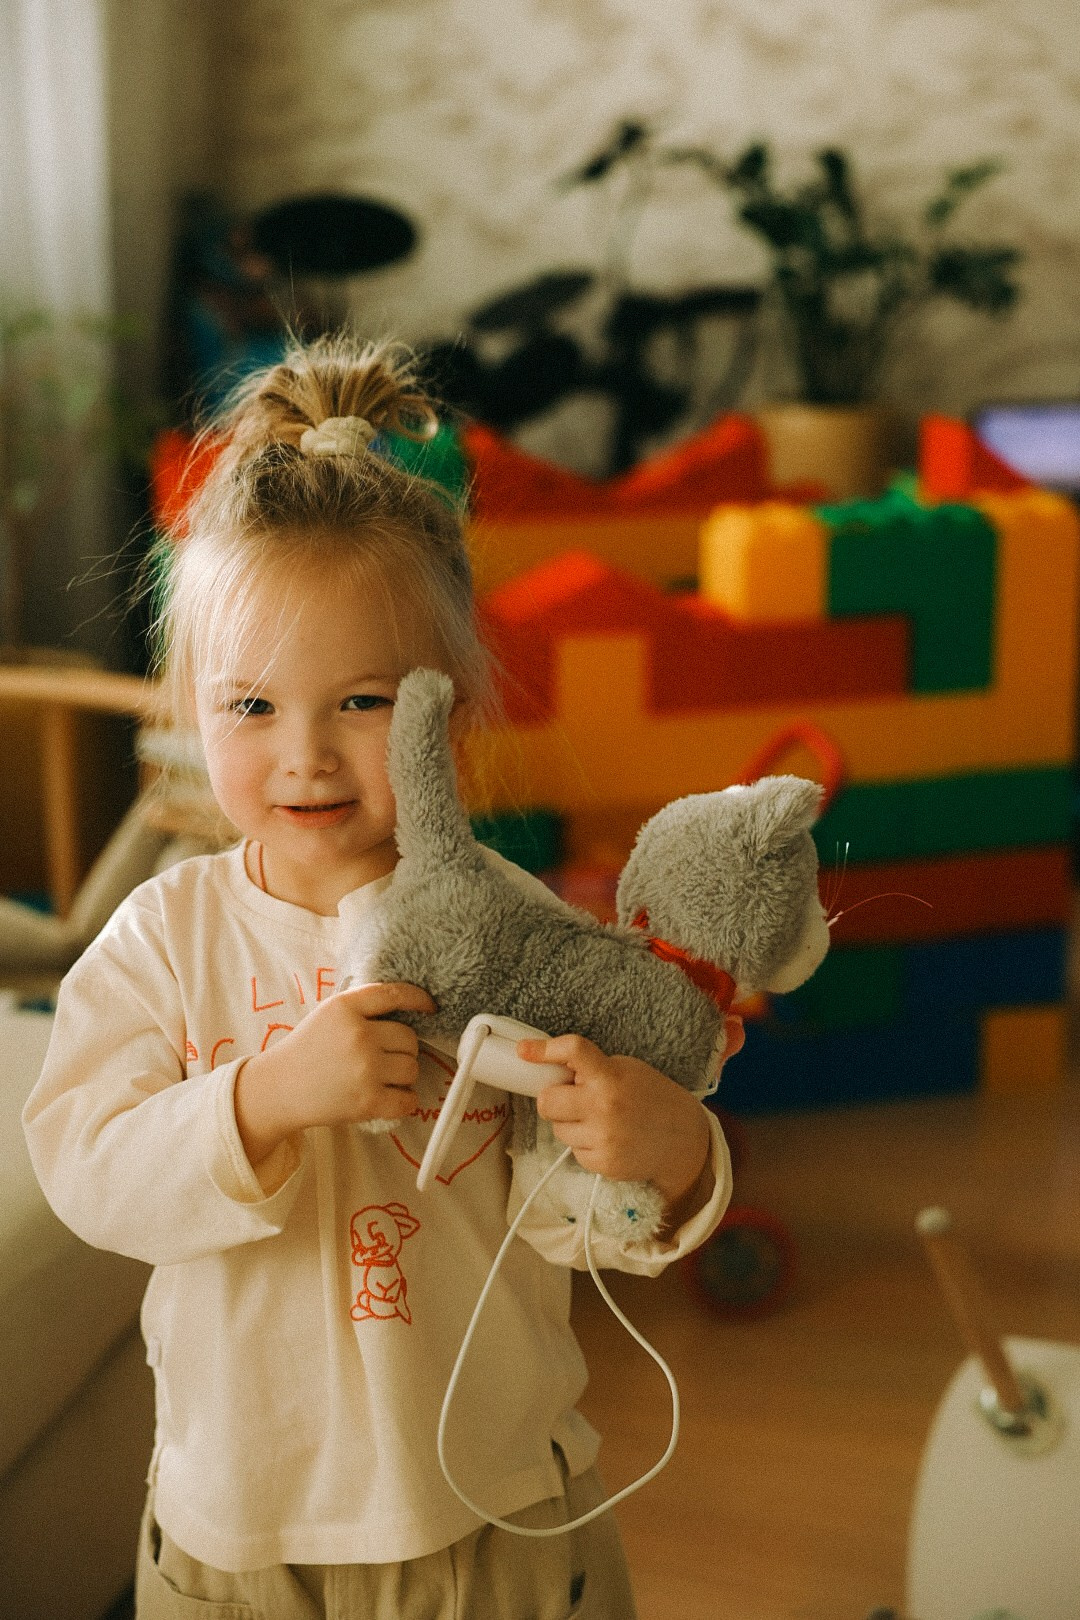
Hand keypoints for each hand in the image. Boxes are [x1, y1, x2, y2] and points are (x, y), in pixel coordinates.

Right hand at [235, 981, 435, 1167]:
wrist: (279, 1089)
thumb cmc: (306, 1050)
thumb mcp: (328, 1014)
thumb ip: (362, 1006)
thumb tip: (407, 1004)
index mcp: (346, 1008)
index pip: (395, 994)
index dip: (419, 999)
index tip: (429, 1007)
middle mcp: (358, 1035)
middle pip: (409, 1038)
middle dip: (403, 1049)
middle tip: (385, 1057)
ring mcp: (365, 1069)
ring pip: (412, 1068)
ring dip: (404, 1075)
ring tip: (384, 1078)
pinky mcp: (367, 1102)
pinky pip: (408, 1100)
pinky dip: (405, 1101)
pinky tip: (393, 1097)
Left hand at [516, 1034, 712, 1216]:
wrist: (683, 1140)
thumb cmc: (652, 1098)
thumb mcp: (627, 1070)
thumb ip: (593, 1068)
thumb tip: (547, 1068)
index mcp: (611, 1075)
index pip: (573, 1051)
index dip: (544, 1049)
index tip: (524, 1050)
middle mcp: (604, 1106)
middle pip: (546, 1101)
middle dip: (554, 1099)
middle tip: (572, 1098)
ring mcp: (603, 1138)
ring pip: (557, 1128)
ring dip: (571, 1123)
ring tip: (600, 1120)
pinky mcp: (602, 1163)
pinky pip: (573, 1151)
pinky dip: (585, 1144)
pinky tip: (608, 1138)